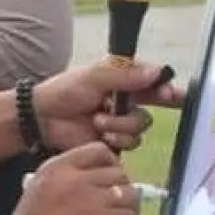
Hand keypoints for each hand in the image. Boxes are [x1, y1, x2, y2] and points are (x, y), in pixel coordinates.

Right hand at [13, 142, 140, 214]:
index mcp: (60, 166)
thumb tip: (97, 180)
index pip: (100, 150)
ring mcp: (90, 199)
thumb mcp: (39, 186)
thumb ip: (65, 177)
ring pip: (129, 194)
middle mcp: (77, 178)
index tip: (110, 181)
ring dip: (128, 209)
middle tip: (116, 206)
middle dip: (122, 190)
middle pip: (119, 173)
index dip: (112, 164)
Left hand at [33, 58, 184, 154]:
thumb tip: (156, 72)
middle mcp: (126, 99)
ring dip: (122, 123)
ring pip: (141, 125)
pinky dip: (117, 137)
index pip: (153, 79)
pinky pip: (131, 142)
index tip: (171, 89)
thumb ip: (125, 75)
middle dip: (163, 101)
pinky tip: (101, 134)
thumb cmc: (65, 91)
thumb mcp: (94, 76)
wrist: (43, 119)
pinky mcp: (115, 140)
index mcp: (122, 79)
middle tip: (166, 98)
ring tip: (99, 119)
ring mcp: (121, 121)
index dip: (166, 84)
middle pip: (157, 102)